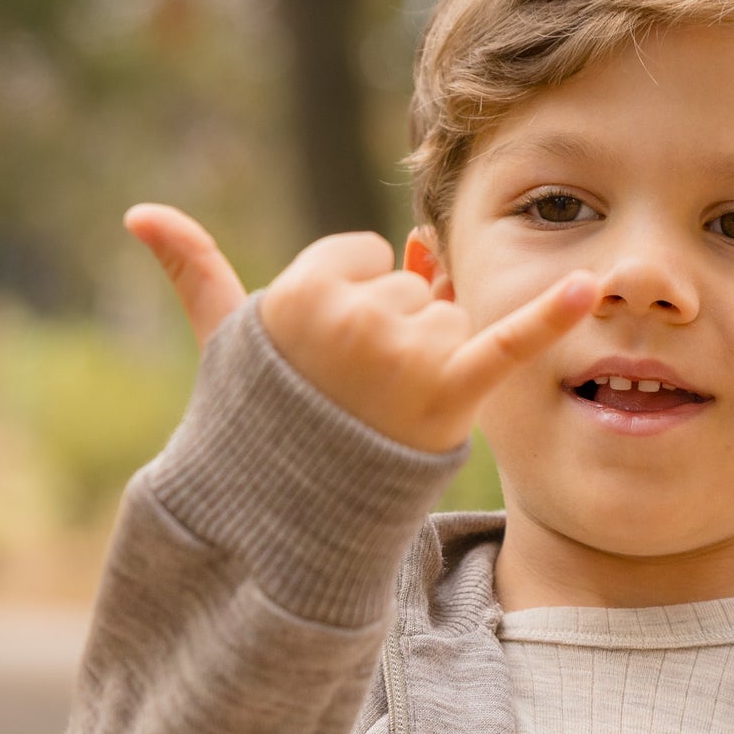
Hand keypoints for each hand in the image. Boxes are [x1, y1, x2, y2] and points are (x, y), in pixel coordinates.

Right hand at [125, 204, 595, 453]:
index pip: (359, 254)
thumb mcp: (230, 344)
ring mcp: (404, 359)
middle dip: (389, 332)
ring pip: (446, 318)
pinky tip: (596, 285)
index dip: (348, 300)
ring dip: (428, 358)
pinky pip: (509, 343)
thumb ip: (197, 269)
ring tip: (386, 412)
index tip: (321, 357)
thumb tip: (137, 212)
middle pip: (406, 288)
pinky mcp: (451, 396)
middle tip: (352, 395)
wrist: (290, 521)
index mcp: (300, 297)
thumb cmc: (262, 424)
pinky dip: (553, 317)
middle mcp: (353, 321)